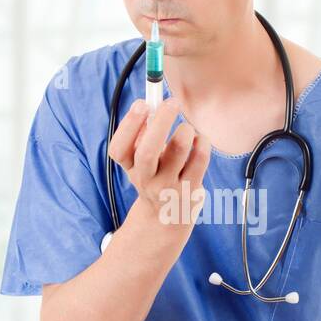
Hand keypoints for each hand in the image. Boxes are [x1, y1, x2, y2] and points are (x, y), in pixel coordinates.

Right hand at [108, 98, 211, 228]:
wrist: (166, 219)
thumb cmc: (155, 177)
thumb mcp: (141, 161)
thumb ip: (143, 135)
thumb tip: (155, 104)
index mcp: (130, 168)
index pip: (119, 149)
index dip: (129, 125)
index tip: (142, 103)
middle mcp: (146, 180)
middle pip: (147, 152)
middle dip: (160, 122)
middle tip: (172, 102)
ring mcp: (169, 187)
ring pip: (178, 151)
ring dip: (185, 130)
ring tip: (186, 128)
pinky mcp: (191, 190)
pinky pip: (199, 158)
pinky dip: (202, 141)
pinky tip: (199, 140)